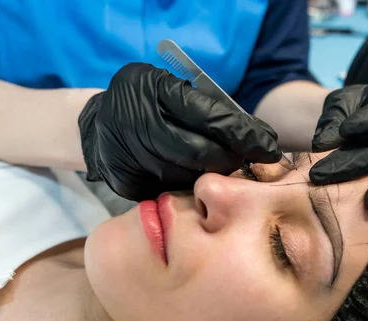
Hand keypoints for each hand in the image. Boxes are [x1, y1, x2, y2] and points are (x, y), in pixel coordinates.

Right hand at [78, 62, 280, 200]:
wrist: (97, 126)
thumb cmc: (143, 99)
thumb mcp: (168, 85)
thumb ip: (204, 104)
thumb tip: (252, 132)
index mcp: (153, 92)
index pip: (211, 118)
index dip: (244, 134)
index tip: (269, 145)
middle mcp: (140, 125)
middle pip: (202, 154)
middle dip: (233, 158)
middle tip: (251, 158)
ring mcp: (131, 158)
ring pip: (190, 176)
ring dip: (214, 174)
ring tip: (225, 164)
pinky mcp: (129, 184)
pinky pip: (173, 189)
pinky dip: (191, 183)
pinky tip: (197, 175)